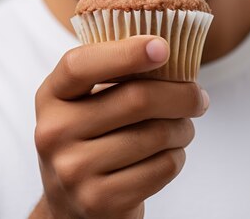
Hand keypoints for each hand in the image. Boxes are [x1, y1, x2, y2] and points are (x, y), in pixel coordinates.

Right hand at [33, 36, 208, 218]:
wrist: (72, 207)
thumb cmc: (91, 138)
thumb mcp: (85, 102)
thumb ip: (113, 73)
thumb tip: (166, 49)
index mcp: (51, 96)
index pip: (81, 65)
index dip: (125, 52)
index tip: (163, 47)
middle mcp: (54, 132)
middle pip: (135, 98)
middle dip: (180, 94)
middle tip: (198, 96)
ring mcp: (74, 170)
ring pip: (156, 134)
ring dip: (182, 128)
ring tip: (182, 128)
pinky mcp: (99, 201)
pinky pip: (161, 167)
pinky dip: (176, 157)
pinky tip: (168, 154)